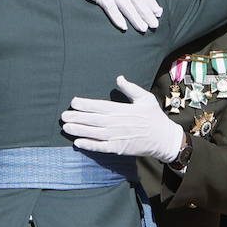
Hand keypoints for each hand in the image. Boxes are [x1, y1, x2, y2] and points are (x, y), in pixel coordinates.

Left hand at [61, 76, 186, 162]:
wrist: (164, 139)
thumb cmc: (154, 117)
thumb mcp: (145, 98)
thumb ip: (130, 88)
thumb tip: (119, 78)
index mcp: (122, 110)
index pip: (99, 106)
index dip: (85, 104)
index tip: (73, 102)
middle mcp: (117, 123)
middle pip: (93, 119)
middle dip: (77, 117)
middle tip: (62, 115)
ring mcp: (117, 137)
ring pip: (94, 133)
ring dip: (79, 130)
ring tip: (66, 127)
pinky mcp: (118, 149)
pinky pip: (101, 147)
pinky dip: (89, 145)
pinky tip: (77, 142)